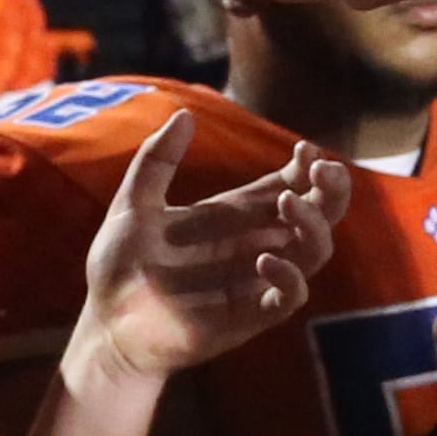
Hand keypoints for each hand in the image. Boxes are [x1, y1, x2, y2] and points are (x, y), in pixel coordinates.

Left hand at [72, 111, 346, 380]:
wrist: (106, 322)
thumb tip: (185, 114)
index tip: (305, 149)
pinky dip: (289, 276)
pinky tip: (264, 258)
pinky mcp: (249, 314)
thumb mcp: (134, 204)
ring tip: (288, 202)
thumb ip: (157, 160)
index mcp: (234, 215)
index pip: (288, 186)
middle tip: (322, 171)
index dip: (307, 168)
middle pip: (317, 215)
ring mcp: (255, 279)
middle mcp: (254, 244)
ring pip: (314, 252)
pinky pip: (291, 296)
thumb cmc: (120, 265)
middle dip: (330, 191)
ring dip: (313, 225)